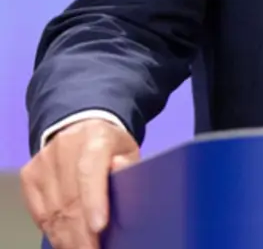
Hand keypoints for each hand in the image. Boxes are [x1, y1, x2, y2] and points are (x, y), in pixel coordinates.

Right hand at [19, 118, 139, 248]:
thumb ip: (129, 167)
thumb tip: (121, 173)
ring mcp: (43, 161)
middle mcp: (65, 147)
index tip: (99, 228)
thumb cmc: (112, 147)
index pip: (90, 171)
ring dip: (67, 237)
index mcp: (96, 138)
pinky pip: (39, 212)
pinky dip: (53, 231)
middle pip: (70, 198)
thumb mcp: (129, 151)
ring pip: (53, 210)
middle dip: (82, 233)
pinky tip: (65, 243)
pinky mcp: (29, 175)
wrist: (81, 128)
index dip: (94, 201)